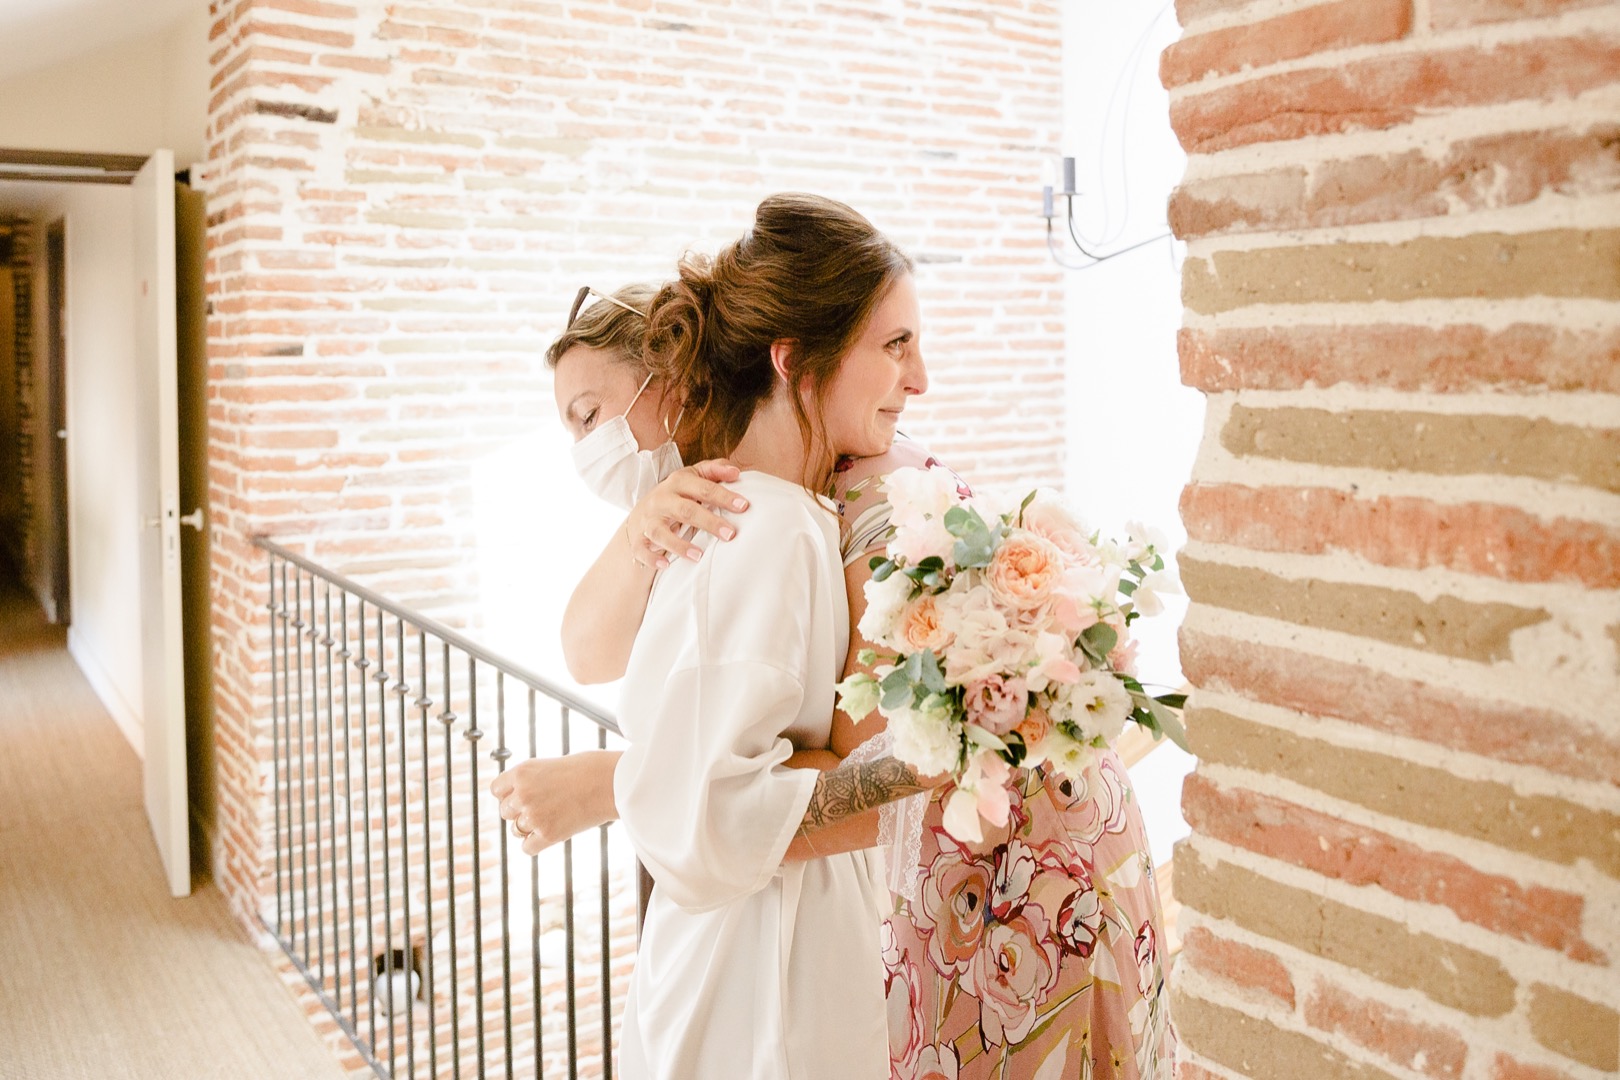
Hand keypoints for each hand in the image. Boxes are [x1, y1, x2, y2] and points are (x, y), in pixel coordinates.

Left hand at [491, 751, 619, 855]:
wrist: (612, 781)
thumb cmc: (590, 769)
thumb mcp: (552, 765)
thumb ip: (533, 780)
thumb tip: (521, 797)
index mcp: (522, 772)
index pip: (496, 790)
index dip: (509, 794)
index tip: (523, 795)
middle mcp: (523, 794)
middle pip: (505, 812)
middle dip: (520, 811)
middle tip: (543, 807)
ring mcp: (534, 815)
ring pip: (516, 830)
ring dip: (529, 827)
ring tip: (552, 817)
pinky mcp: (548, 834)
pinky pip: (528, 847)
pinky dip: (536, 844)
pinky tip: (551, 833)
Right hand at [625, 459, 747, 569]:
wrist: (641, 515)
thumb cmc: (676, 496)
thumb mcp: (692, 478)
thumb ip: (714, 471)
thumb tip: (736, 472)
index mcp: (677, 482)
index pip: (703, 487)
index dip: (723, 496)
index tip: (744, 506)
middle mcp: (661, 499)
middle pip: (685, 510)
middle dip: (709, 522)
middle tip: (731, 534)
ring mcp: (648, 520)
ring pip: (660, 532)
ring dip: (679, 544)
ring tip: (699, 555)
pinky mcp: (638, 539)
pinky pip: (641, 549)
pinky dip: (652, 558)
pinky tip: (666, 565)